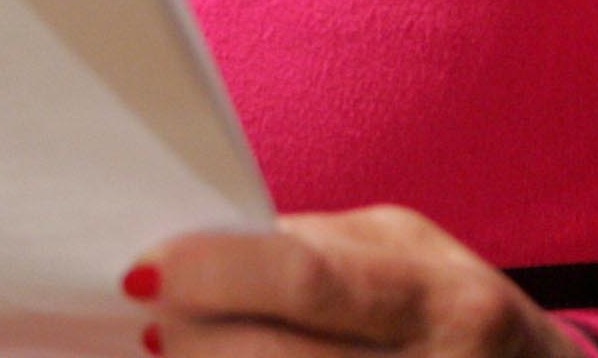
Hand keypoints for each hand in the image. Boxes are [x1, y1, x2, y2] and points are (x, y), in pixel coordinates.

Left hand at [127, 208, 568, 357]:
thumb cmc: (454, 312)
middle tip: (145, 324)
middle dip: (194, 344)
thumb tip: (203, 251)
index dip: (215, 274)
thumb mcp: (411, 255)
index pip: (306, 280)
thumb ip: (316, 250)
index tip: (143, 270)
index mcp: (442, 301)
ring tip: (174, 356)